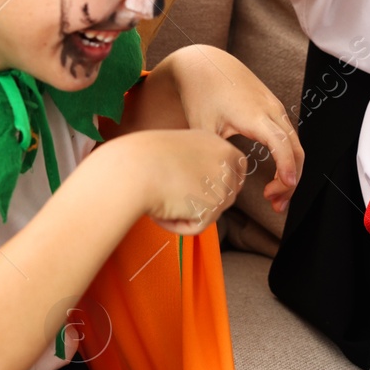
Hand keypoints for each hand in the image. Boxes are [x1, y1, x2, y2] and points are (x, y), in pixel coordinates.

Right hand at [119, 129, 246, 235]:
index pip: (237, 167)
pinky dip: (178, 225)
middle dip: (203, 201)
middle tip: (174, 194)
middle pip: (226, 194)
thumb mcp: (175, 151)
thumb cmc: (142, 158)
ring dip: (186, 212)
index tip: (203, 189)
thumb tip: (199, 188)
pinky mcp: (213, 208)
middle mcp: (225, 161)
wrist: (132, 169)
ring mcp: (222, 185)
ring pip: (210, 212)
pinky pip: (196, 227)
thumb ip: (194, 165)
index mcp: (216, 143)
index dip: (223, 181)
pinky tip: (163, 210)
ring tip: (162, 198)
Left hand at [161, 45, 302, 213]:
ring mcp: (276, 109)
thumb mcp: (202, 128)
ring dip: (290, 172)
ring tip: (274, 198)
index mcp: (254, 115)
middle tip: (276, 205)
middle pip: (296, 150)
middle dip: (290, 181)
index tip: (286, 187)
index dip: (286, 167)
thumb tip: (220, 187)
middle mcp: (271, 111)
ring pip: (295, 145)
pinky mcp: (274, 110)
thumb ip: (214, 156)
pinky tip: (276, 177)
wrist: (206, 63)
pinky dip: (287, 159)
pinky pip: (289, 138)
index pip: (281, 144)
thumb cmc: (201, 94)